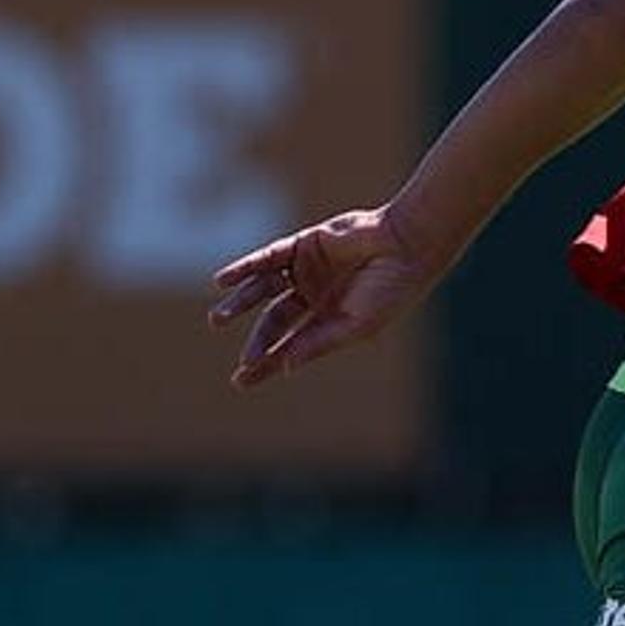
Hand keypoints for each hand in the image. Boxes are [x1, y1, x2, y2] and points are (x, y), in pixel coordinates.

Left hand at [208, 207, 444, 386]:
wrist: (406, 246)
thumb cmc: (392, 290)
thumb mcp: (356, 326)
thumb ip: (319, 343)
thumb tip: (284, 367)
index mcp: (330, 319)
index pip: (291, 345)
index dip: (267, 363)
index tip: (241, 380)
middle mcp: (314, 296)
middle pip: (275, 321)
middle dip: (257, 342)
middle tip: (243, 360)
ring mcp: (306, 270)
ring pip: (263, 290)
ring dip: (240, 304)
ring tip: (218, 320)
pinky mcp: (302, 245)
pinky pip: (267, 258)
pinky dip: (244, 269)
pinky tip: (223, 282)